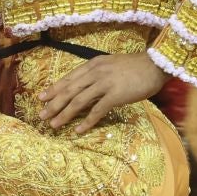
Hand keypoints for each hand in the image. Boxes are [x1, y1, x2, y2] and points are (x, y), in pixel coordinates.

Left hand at [37, 52, 168, 133]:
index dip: (54, 89)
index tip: (41, 97)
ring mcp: (105, 84)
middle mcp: (95, 73)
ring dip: (64, 114)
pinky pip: (97, 110)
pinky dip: (87, 121)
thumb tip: (84, 86)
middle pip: (69, 91)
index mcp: (93, 65)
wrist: (155, 65)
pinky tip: (79, 131)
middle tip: (41, 115)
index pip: (69, 78)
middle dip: (53, 104)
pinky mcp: (116, 95)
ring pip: (78, 101)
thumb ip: (97, 74)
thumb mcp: (111, 65)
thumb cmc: (135, 66)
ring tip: (54, 125)